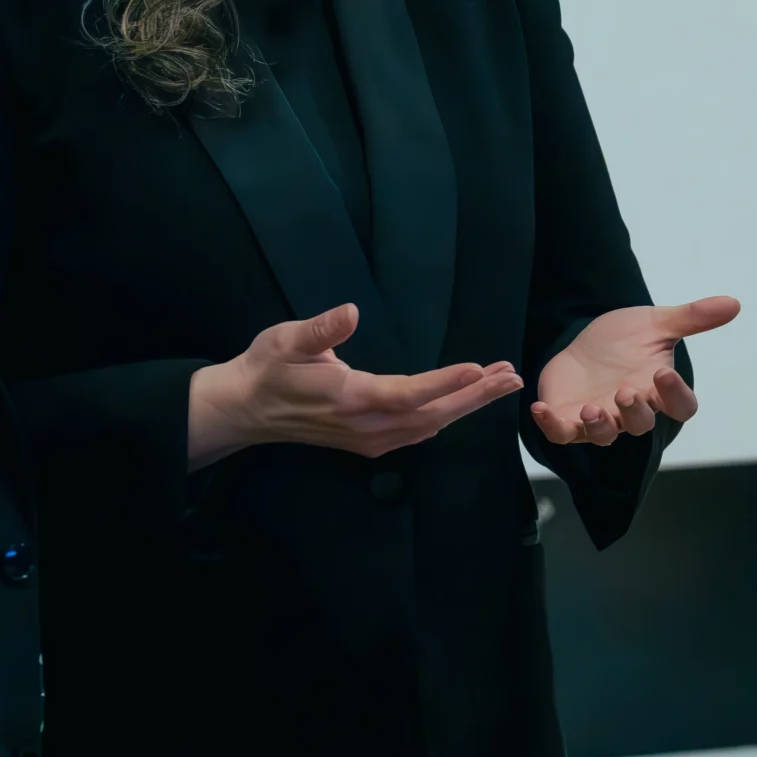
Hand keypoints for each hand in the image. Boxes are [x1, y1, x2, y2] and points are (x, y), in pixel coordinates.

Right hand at [187, 304, 521, 469]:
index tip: (480, 368)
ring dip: (466, 406)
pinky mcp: (367, 444)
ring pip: (428, 426)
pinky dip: (445, 417)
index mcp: (350, 398)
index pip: (408, 393)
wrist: (245, 411)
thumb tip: (350, 312)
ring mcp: (368, 440)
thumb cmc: (266, 368)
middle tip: (512, 376)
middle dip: (475, 396)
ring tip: (500, 384)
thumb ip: (319, 330)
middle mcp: (366, 426)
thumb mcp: (285, 340)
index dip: (445, 382)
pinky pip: (416, 434)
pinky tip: (463, 404)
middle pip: (431, 415)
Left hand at [529, 296, 740, 445]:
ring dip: (598, 426)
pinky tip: (540, 410)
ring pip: (604, 435)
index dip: (675, 395)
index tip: (664, 373)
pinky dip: (552, 426)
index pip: (679, 405)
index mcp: (658, 389)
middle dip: (634, 412)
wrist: (586, 343)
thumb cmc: (626, 339)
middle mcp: (632, 410)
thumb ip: (692, 317)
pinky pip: (562, 433)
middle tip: (625, 392)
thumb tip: (734, 304)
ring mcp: (600, 418)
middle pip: (641, 424)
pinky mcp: (569, 420)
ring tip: (591, 409)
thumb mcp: (656, 322)